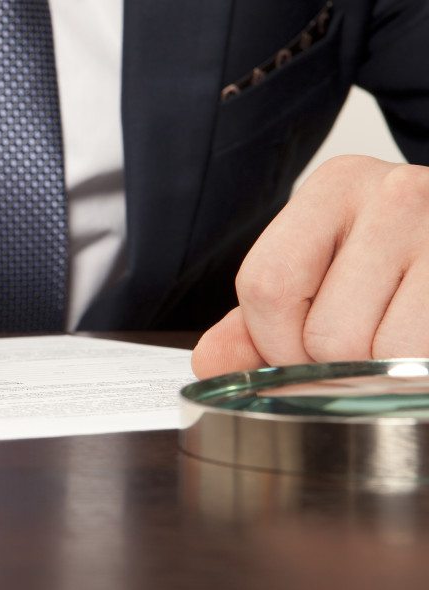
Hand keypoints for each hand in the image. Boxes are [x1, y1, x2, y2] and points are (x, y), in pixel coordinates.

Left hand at [193, 156, 428, 378]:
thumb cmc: (397, 266)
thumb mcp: (320, 274)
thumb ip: (256, 321)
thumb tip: (210, 362)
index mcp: (335, 186)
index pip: (266, 285)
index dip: (274, 341)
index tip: (297, 348)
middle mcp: (397, 193)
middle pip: (326, 333)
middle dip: (335, 365)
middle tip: (365, 346)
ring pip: (382, 356)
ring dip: (384, 375)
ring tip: (400, 340)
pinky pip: (422, 360)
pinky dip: (414, 376)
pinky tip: (419, 344)